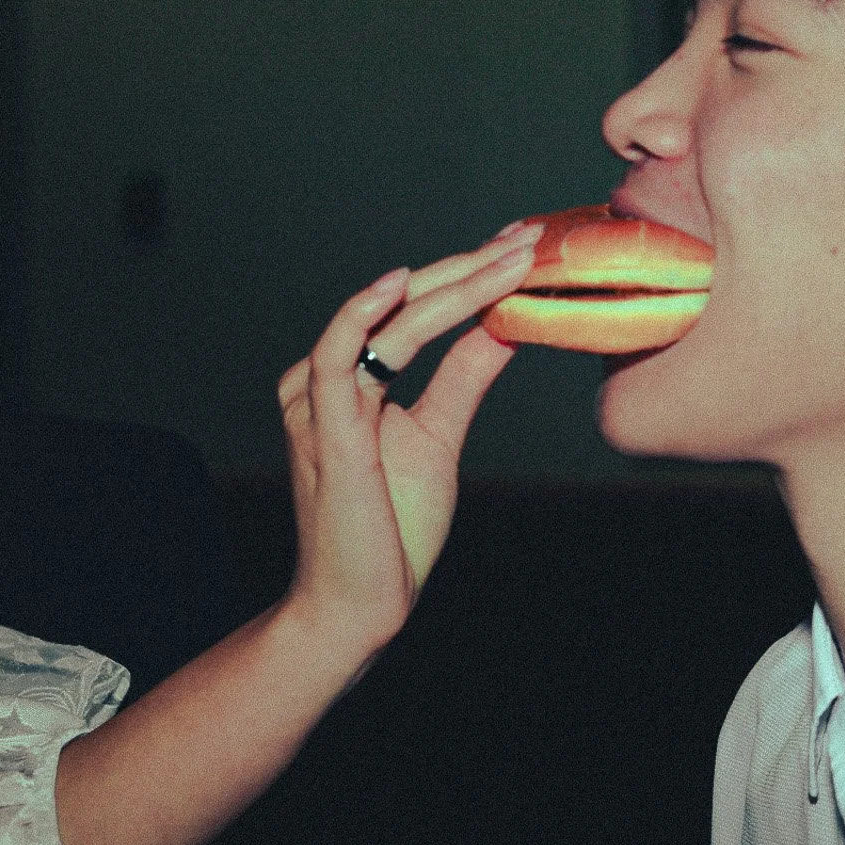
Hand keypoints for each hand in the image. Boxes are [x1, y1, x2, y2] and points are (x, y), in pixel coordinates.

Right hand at [277, 222, 540, 653]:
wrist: (358, 604)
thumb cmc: (390, 526)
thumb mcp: (438, 435)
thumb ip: (463, 376)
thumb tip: (506, 324)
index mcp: (347, 378)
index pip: (414, 309)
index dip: (468, 273)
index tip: (522, 246)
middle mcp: (323, 379)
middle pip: (403, 305)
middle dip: (470, 267)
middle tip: (527, 240)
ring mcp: (318, 402)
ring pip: (384, 322)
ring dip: (446, 286)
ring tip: (502, 258)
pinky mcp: (324, 432)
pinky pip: (335, 359)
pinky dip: (363, 317)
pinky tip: (400, 287)